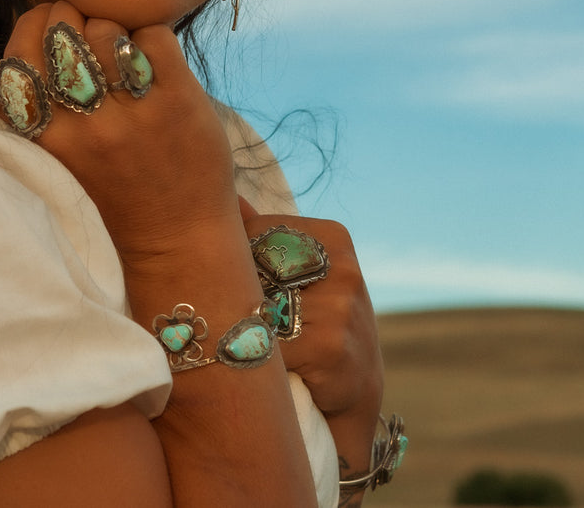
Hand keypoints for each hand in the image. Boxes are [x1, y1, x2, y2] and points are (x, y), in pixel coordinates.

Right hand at [0, 1, 241, 260]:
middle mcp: (85, 125)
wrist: (177, 239)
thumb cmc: (113, 191)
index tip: (50, 26)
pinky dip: (154, 40)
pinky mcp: (178, 101)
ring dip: (115, 31)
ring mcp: (133, 112)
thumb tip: (30, 38)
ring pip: (107, 28)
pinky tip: (157, 65)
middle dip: (74, 17)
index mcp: (48, 137)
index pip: (20, 52)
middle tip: (89, 32)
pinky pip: (154, 35)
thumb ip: (40, 106)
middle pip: (62, 28)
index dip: (34, 24)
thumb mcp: (59, 155)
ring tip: (124, 55)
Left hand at [239, 199, 384, 455]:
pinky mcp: (332, 348)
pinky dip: (256, 359)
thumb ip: (265, 235)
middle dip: (234, 295)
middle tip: (231, 318)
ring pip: (255, 309)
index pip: (256, 231)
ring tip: (248, 344)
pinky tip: (268, 368)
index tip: (232, 284)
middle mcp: (343, 267)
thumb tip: (229, 194)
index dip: (232, 260)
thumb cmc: (316, 322)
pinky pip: (267, 347)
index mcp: (332, 238)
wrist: (355, 389)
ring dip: (240, 330)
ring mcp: (341, 307)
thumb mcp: (300, 273)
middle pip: (254, 268)